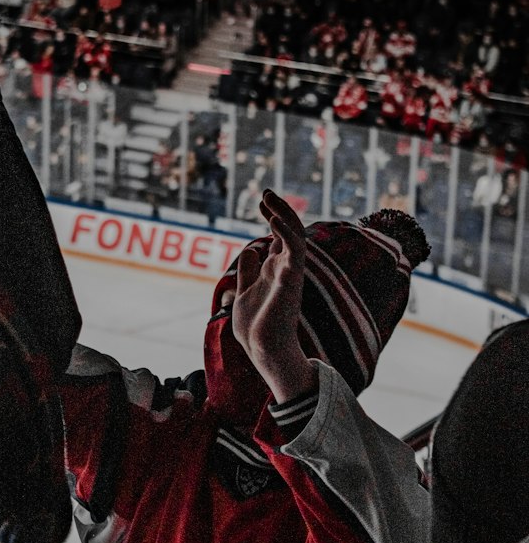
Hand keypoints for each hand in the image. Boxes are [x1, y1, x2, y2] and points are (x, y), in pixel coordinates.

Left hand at [231, 190, 317, 404]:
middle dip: (280, 209)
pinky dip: (287, 232)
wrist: (262, 350)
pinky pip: (295, 251)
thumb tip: (251, 250)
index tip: (261, 200)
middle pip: (290, 230)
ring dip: (284, 215)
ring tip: (268, 198)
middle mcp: (287, 268)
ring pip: (296, 236)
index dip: (273, 214)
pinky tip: (274, 218)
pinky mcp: (291, 281)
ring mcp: (290, 273)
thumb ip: (249, 271)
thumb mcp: (246, 290)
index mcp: (277, 268)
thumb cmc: (256, 325)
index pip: (281, 234)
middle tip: (265, 192)